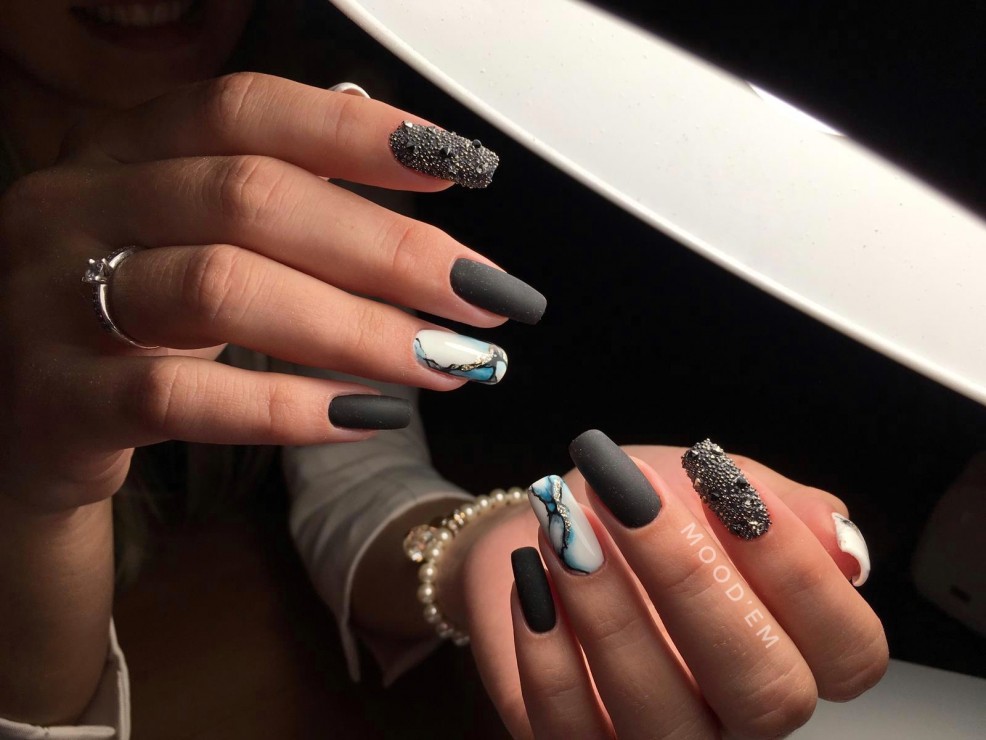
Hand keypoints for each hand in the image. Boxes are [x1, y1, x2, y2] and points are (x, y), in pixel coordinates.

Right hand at [0, 73, 536, 511]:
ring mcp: (55, 301)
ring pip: (223, 290)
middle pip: (252, 199)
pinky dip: (287, 407)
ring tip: (450, 363)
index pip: (244, 110)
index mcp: (123, 152)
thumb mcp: (185, 239)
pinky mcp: (58, 399)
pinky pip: (180, 397)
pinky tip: (366, 417)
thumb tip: (416, 166)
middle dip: (390, 251)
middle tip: (486, 297)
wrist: (19, 425)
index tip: (457, 166)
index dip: (354, 133)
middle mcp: (80, 207)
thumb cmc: (131, 322)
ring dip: (359, 329)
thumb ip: (277, 199)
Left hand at [460, 433, 887, 738]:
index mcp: (796, 653)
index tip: (726, 483)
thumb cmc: (638, 507)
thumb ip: (775, 510)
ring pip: (663, 719)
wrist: (551, 525)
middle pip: (765, 692)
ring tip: (565, 528)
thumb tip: (841, 544)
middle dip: (693, 581)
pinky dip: (547, 652)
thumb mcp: (707, 487)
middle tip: (629, 497)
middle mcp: (741, 716)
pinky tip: (531, 579)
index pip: (849, 652)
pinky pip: (572, 730)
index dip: (798, 570)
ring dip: (609, 612)